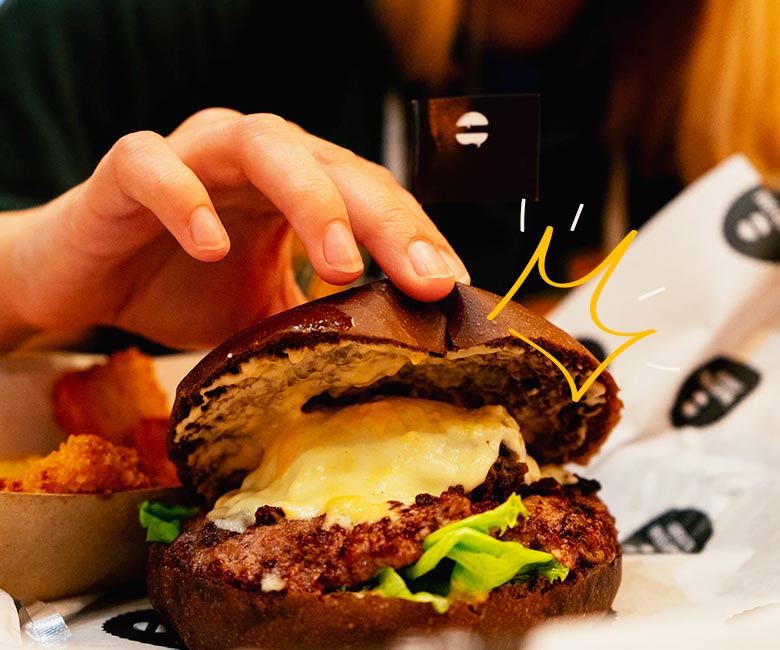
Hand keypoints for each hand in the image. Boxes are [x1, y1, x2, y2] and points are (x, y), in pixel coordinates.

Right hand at [1, 109, 468, 349]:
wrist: (87, 282)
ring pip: (261, 145)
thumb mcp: (263, 314)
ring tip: (339, 264)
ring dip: (308, 199)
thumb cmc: (181, 289)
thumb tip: (384, 367)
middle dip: (383, 220)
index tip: (452, 287)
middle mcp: (254, 158)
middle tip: (423, 277)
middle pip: (334, 165)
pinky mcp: (125, 171)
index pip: (370, 196)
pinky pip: (154, 165)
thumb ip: (314, 323)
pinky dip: (185, 198)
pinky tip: (212, 244)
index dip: (414, 235)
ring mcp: (192, 154)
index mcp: (296, 186)